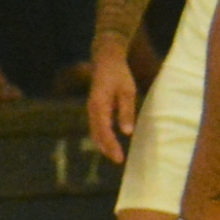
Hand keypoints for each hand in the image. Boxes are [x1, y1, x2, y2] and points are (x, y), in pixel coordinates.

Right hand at [86, 44, 138, 163]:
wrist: (106, 59)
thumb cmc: (119, 74)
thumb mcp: (127, 91)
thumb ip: (126, 111)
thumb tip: (127, 132)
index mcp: (99, 105)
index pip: (104, 131)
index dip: (111, 146)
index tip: (119, 158)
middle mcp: (92, 109)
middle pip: (97, 134)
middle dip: (107, 148)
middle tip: (118, 160)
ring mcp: (91, 109)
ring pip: (94, 131)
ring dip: (103, 144)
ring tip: (114, 156)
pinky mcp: (94, 108)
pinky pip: (95, 126)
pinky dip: (101, 137)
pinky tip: (109, 144)